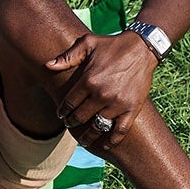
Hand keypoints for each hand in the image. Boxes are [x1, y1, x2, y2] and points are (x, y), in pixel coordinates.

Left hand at [47, 29, 157, 147]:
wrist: (141, 49)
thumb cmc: (111, 45)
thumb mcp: (86, 44)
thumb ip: (67, 57)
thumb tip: (47, 65)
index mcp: (88, 80)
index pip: (70, 102)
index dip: (63, 110)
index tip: (60, 115)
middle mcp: (101, 94)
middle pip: (82, 116)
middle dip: (73, 122)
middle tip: (69, 125)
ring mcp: (118, 104)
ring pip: (99, 125)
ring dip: (90, 135)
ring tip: (84, 140)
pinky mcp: (132, 109)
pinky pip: (121, 130)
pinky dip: (113, 140)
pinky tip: (106, 145)